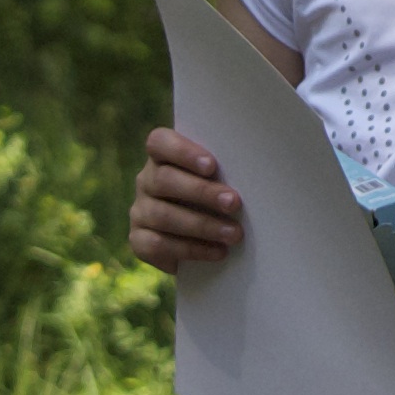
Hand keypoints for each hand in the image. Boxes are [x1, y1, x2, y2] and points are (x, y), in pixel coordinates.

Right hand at [131, 126, 243, 269]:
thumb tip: (257, 174)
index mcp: (162, 157)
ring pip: (163, 215)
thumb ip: (224, 173)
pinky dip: (192, 249)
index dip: (183, 152)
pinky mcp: (138, 239)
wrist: (197, 238)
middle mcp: (146, 181)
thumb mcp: (219, 180)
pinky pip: (158, 245)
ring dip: (203, 226)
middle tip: (234, 203)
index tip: (212, 166)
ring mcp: (139, 211)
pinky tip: (218, 252)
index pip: (159, 143)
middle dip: (202, 192)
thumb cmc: (215, 198)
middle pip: (164, 180)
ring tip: (234, 234)